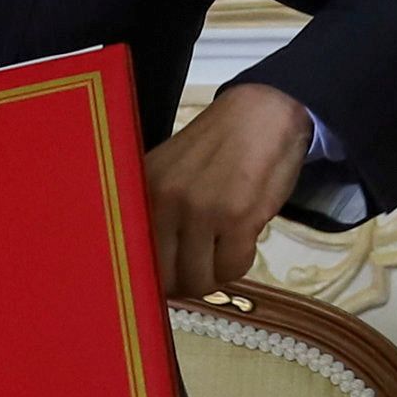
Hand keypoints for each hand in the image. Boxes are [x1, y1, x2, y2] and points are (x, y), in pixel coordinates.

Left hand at [145, 82, 314, 298]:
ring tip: (225, 251)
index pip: (134, 259)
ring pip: (200, 279)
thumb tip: (150, 270)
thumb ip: (156, 212)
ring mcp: (202, 211)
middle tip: (203, 267)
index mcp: (143, 191)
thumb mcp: (171, 173)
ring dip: (215, 274)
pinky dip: (240, 263)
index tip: (170, 278)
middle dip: (187, 282)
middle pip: (167, 278)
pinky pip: (233, 269)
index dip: (154, 279)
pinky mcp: (238, 218)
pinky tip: (244, 240)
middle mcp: (166, 201)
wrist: (262, 114)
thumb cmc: (217, 147)